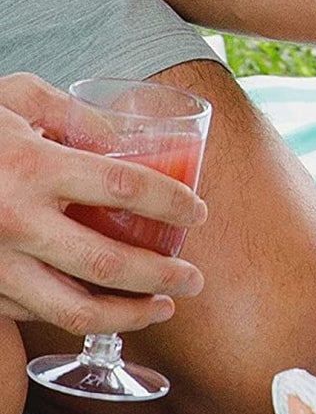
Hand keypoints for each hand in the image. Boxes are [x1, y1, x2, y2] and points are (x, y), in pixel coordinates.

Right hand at [0, 74, 207, 333]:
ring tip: (163, 307)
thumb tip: (128, 136)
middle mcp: (15, 222)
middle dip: (163, 275)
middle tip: (194, 277)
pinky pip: (36, 314)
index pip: (124, 187)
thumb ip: (74, 111)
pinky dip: (78, 317)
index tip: (198, 212)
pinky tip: (106, 308)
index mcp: (33, 167)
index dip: (172, 202)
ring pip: (72, 309)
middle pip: (108, 262)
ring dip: (128, 315)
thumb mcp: (14, 97)